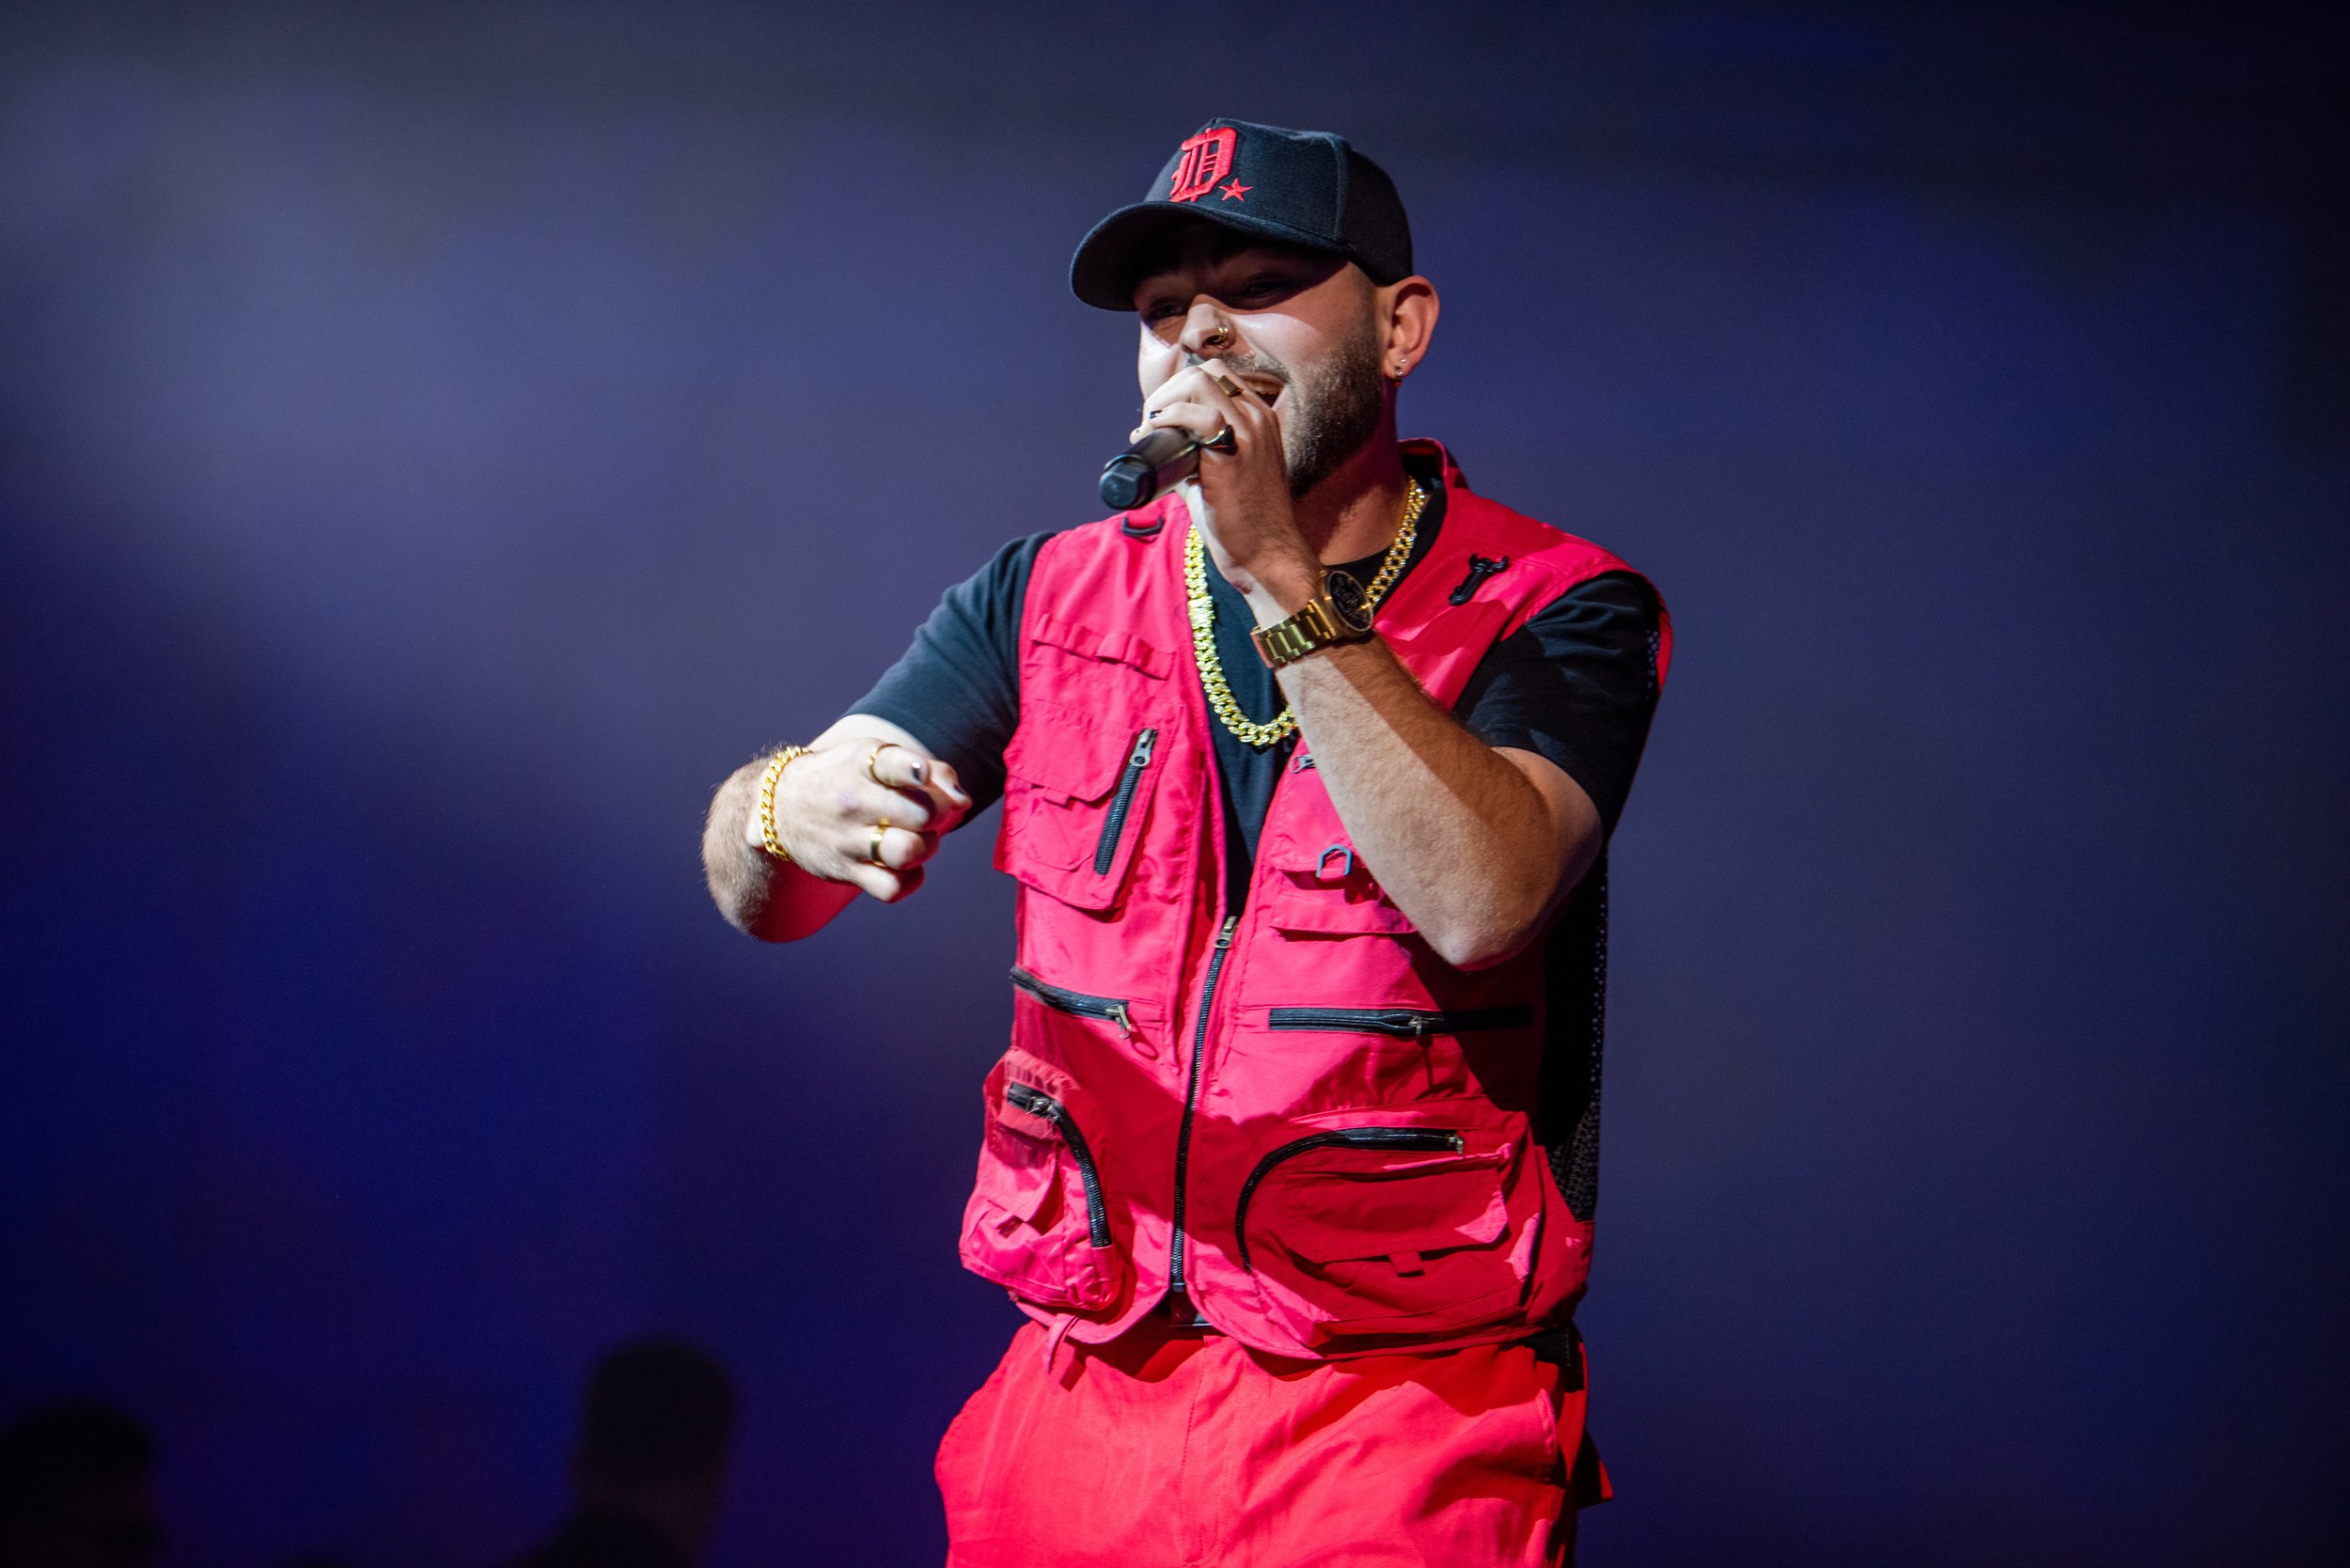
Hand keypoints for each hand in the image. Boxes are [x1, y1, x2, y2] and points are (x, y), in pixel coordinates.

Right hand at [746, 738, 970, 901]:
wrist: (780, 807)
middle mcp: (854, 801)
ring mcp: (848, 839)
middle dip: (936, 815)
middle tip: (925, 814)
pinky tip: (906, 867)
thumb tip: (963, 801)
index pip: (893, 765)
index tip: (920, 774)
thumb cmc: (846, 777)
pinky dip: (909, 881)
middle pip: (920, 814)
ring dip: (927, 847)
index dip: (915, 770)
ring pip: (908, 853)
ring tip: (918, 840)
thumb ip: (929, 771)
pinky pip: (892, 888)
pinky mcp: (846, 871)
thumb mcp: (875, 757)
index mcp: (863, 763)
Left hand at [1132, 357, 1317, 599]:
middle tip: (1149, 424)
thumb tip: (1151, 446)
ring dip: (1164, 401)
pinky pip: (1197, 415)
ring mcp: (1248, 432)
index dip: (1178, 390)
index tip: (1158, 418)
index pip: (1216, 376)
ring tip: (1150, 431)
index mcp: (1258, 419)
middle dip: (1167, 391)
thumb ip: (1192, 456)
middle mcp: (1256, 418)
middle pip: (1204, 372)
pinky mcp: (1234, 454)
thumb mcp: (1219, 477)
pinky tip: (1155, 438)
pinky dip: (1168, 419)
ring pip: (1198, 382)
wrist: (1266, 555)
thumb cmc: (1242, 523)